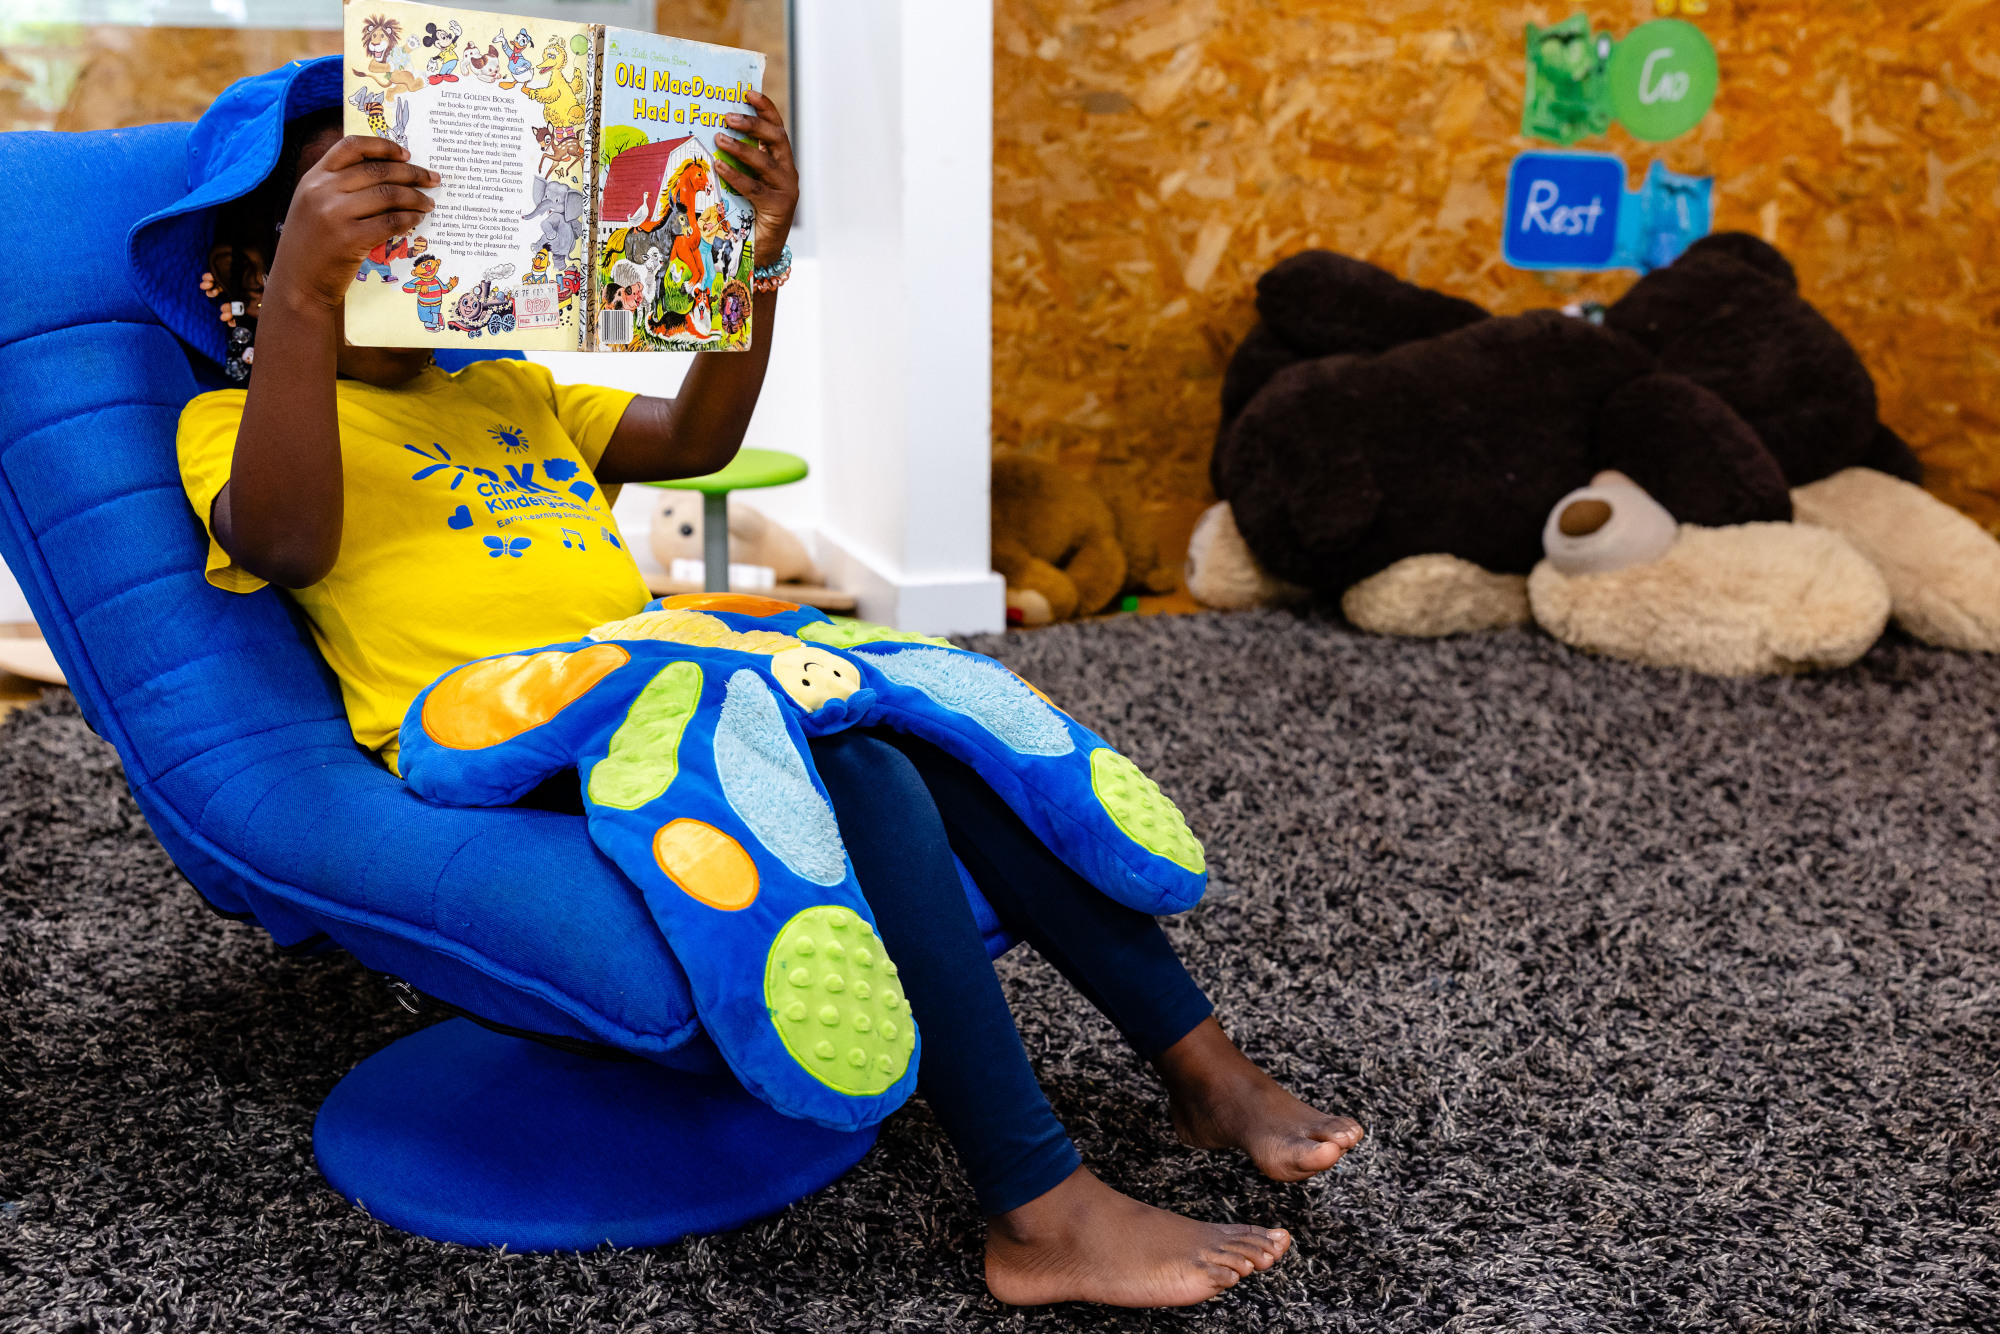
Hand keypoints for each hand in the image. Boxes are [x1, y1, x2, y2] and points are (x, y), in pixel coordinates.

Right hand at [269, 135, 439, 310]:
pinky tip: (417, 220)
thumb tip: (387, 174)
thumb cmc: (312, 245)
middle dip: (412, 173)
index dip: (383, 146)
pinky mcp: (349, 239)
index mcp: (314, 177)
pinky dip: (409, 219)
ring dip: (415, 198)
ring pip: (388, 195)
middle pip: (378, 170)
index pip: (351, 146)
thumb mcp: (313, 205)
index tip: (406, 154)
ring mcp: (334, 214)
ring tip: (429, 203)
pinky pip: (390, 222)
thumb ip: (339, 186)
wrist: (298, 283)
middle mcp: (322, 190)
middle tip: (432, 179)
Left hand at [715, 89, 798, 258]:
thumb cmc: (749, 212)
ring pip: (766, 161)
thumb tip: (713, 135)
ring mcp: (786, 189)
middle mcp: (788, 171)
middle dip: (753, 123)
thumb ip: (739, 162)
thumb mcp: (746, 181)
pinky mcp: (778, 207)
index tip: (747, 92)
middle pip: (776, 138)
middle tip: (728, 115)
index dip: (765, 107)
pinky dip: (736, 175)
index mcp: (781, 161)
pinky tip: (719, 166)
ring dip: (741, 147)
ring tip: (720, 138)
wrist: (763, 250)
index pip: (777, 126)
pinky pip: (755, 188)